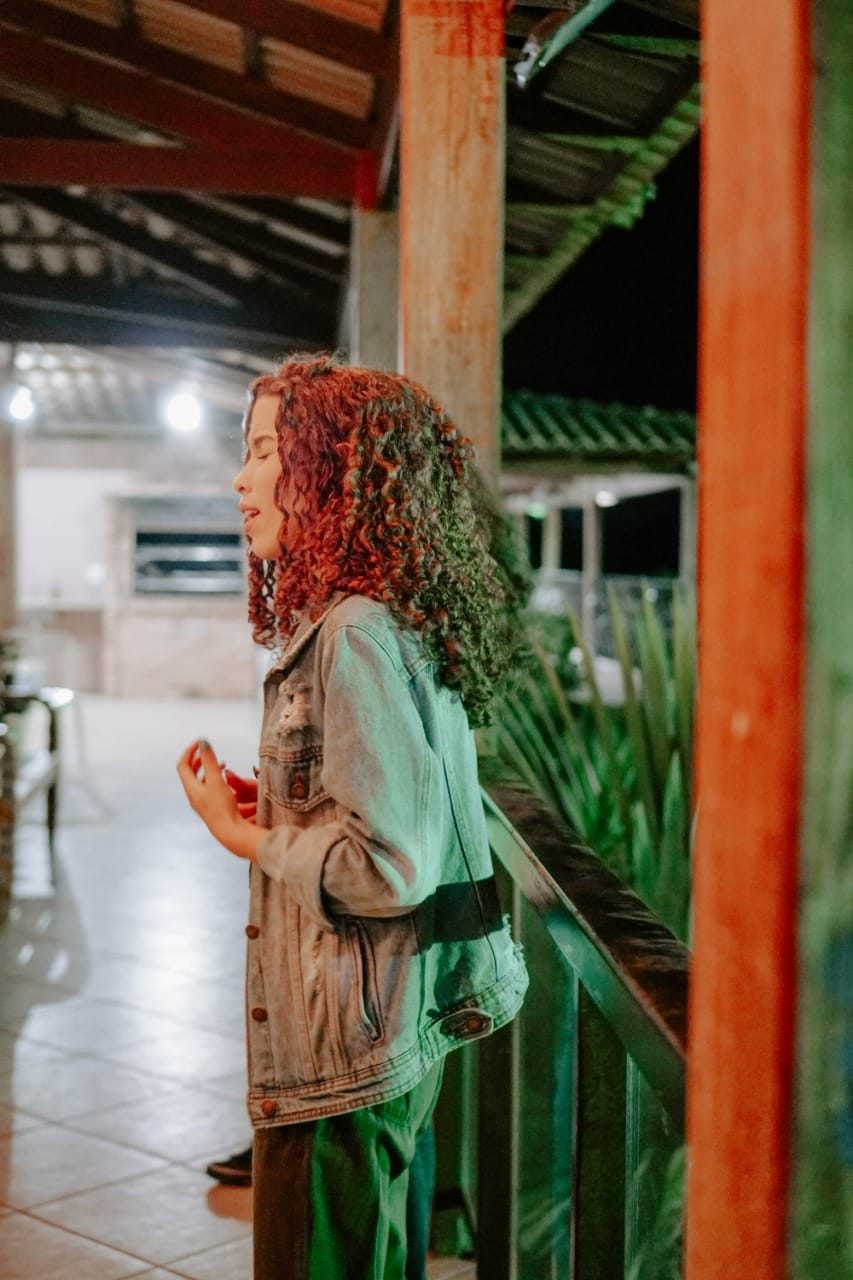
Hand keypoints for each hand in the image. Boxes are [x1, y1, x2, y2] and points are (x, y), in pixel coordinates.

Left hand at [177, 740, 266, 860]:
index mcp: (191, 788)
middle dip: (197, 759)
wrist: (229, 832)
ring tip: (218, 763)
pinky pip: (207, 788)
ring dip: (206, 769)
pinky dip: (213, 779)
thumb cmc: (222, 808)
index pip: (183, 764)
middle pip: (189, 772)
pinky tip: (225, 779)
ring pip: (199, 780)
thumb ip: (210, 761)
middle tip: (205, 750)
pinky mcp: (209, 806)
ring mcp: (200, 801)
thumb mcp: (216, 780)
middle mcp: (193, 795)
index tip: (200, 742)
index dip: (189, 751)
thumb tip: (203, 743)